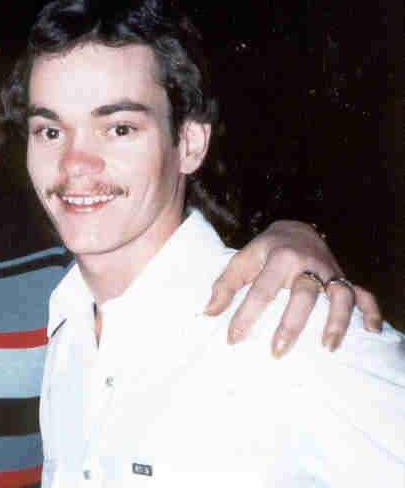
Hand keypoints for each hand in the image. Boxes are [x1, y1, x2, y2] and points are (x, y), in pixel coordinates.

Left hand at [204, 220, 382, 356]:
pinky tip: (372, 331)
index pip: (261, 290)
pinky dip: (371, 311)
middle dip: (292, 324)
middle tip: (277, 351)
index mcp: (279, 258)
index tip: (233, 338)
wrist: (296, 229)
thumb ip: (224, 286)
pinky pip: (364, 294)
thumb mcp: (241, 260)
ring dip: (338, 321)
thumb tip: (209, 313)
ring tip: (329, 348)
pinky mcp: (344, 278)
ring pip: (341, 295)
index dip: (246, 315)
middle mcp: (308, 264)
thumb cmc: (265, 250)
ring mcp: (330, 271)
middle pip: (304, 295)